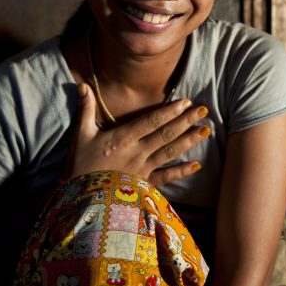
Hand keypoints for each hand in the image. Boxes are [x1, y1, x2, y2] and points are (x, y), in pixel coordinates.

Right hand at [66, 83, 209, 186]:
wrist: (81, 199)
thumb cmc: (80, 165)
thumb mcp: (81, 135)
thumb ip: (85, 109)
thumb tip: (82, 85)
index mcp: (122, 138)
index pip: (150, 121)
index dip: (169, 111)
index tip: (186, 102)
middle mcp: (136, 152)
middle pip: (165, 134)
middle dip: (186, 121)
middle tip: (204, 110)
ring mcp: (142, 169)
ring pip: (169, 153)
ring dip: (189, 141)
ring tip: (206, 131)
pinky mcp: (144, 184)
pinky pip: (166, 177)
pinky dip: (181, 171)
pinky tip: (197, 165)